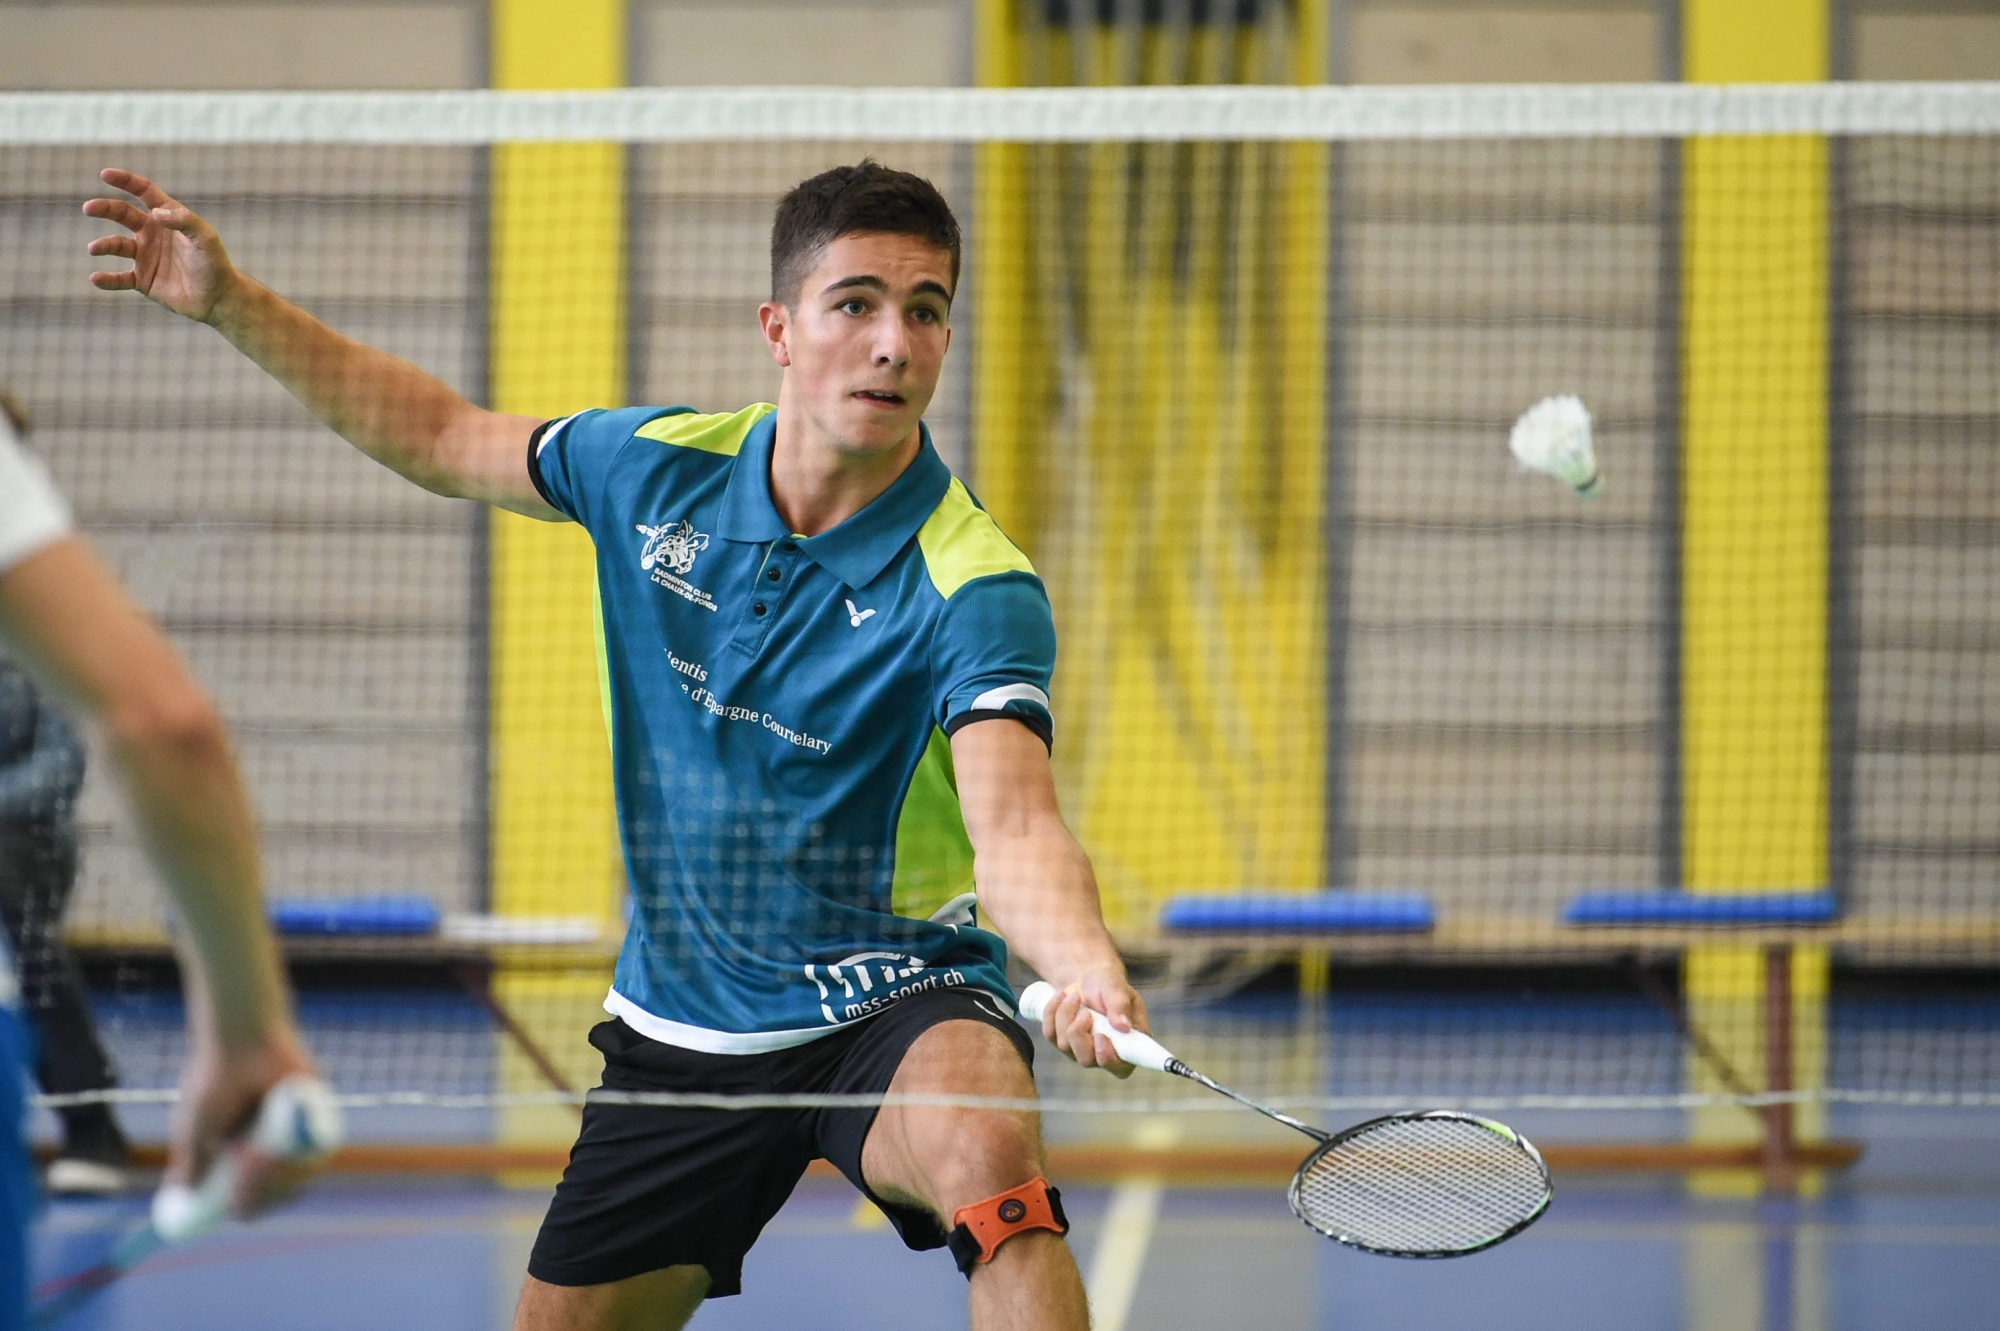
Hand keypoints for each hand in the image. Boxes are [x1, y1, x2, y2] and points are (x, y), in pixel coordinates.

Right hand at [84, 169, 240, 323]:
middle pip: (122, 213)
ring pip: (116, 245)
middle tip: (89, 208)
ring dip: (104, 245)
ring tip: (94, 248)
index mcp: (167, 218)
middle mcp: (152, 233)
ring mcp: (145, 257)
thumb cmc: (214, 263)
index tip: (105, 174)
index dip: (125, 181)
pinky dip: (107, 279)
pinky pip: (119, 279)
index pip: (143, 192)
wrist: (218, 297)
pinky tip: (96, 278)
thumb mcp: (205, 237)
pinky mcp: (143, 280)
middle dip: (105, 208)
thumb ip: (183, 221)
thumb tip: (155, 213)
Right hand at [169, 1026, 322, 1218]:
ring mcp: (299, 1135)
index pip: (255, 1198)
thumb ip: (191, 1165)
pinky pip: (315, 1153)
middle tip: (236, 1188)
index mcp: (246, 1157)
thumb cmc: (214, 1080)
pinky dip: (290, 1159)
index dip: (246, 1207)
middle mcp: (276, 1149)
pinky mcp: (320, 1116)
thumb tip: (182, 1195)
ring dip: (269, 1178)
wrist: (240, 1042)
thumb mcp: (194, 1131)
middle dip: (258, 1196)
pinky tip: (267, 1149)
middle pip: (280, 1195)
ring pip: (298, 1179)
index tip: (231, 1208)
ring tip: (248, 1156)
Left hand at [1041, 967, 1149, 1079]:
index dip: (1108, 1058)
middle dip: (1080, 1033)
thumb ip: (1121, 1006)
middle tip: (1085, 1012)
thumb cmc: (1109, 985)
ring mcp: (1079, 1051)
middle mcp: (1102, 1054)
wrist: (1089, 979)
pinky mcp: (1061, 1042)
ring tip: (1075, 996)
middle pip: (1086, 1060)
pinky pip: (1050, 1033)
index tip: (1100, 1036)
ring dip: (1067, 1016)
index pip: (1120, 1068)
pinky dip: (1052, 1012)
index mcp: (1126, 1046)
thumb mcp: (1117, 989)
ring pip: (1065, 1045)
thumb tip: (1124, 1027)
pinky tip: (1062, 996)